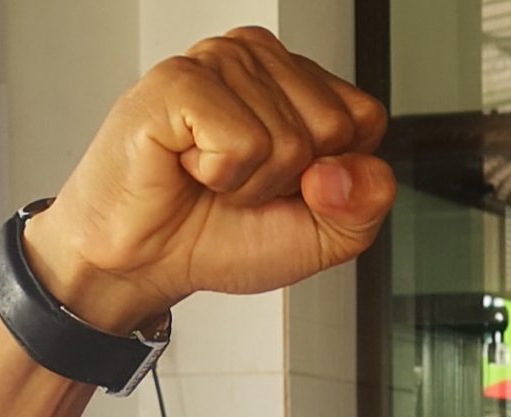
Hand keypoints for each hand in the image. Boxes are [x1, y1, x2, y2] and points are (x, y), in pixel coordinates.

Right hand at [23, 26, 393, 331]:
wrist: (144, 262)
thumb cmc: (219, 234)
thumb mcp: (322, 236)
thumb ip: (367, 204)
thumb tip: (347, 172)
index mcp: (300, 82)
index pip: (366, 119)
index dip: (331, 178)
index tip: (282, 189)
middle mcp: (262, 60)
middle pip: (332, 128)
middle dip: (288, 182)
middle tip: (238, 185)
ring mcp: (220, 62)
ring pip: (287, 140)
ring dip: (247, 184)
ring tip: (208, 177)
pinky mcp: (180, 80)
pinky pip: (242, 143)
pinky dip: (217, 176)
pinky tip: (186, 165)